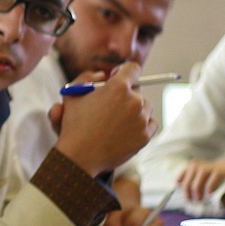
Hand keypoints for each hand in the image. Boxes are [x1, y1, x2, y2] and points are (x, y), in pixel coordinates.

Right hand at [53, 62, 156, 176]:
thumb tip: (105, 75)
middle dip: (127, 93)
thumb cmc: (74, 125)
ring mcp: (141, 119)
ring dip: (136, 109)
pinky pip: (151, 123)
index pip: (132, 68)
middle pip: (138, 89)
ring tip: (118, 118)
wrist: (80, 157)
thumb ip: (88, 77)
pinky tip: (128, 128)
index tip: (116, 78)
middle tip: (114, 103)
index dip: (123, 71)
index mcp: (118, 86)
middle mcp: (134, 100)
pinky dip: (143, 124)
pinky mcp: (145, 136)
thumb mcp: (73, 94)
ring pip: (146, 106)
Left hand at [178, 159, 224, 202]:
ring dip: (196, 185)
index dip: (184, 174)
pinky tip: (209, 195)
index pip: (195, 165)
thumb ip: (209, 193)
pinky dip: (209, 184)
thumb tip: (191, 197)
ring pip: (202, 169)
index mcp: (218, 168)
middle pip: (195, 166)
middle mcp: (222, 164)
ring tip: (198, 199)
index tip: (176, 184)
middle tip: (190, 199)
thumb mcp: (223, 195)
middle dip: (188, 183)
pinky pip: (216, 172)